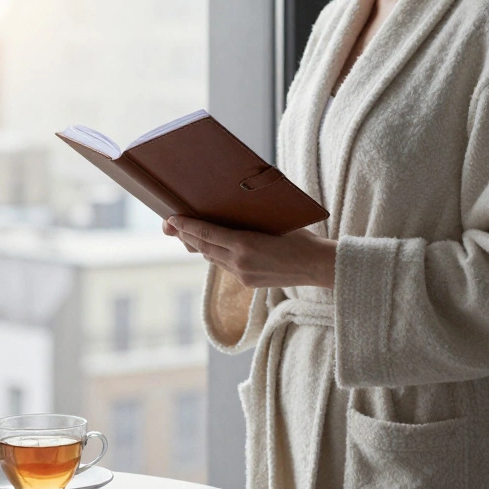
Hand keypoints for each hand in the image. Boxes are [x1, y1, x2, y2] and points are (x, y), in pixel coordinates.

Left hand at [163, 216, 336, 288]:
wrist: (318, 266)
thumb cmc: (301, 236)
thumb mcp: (274, 221)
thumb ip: (249, 218)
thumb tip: (231, 204)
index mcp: (245, 244)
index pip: (206, 234)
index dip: (187, 226)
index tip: (172, 218)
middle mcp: (239, 262)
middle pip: (203, 248)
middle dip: (185, 236)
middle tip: (170, 225)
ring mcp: (242, 275)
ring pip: (212, 259)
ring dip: (200, 246)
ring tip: (187, 234)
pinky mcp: (248, 283)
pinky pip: (225, 267)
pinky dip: (216, 255)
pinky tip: (212, 247)